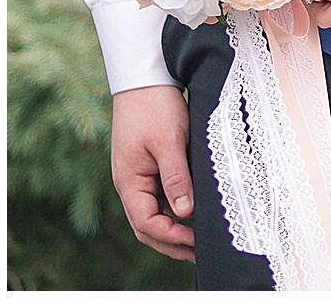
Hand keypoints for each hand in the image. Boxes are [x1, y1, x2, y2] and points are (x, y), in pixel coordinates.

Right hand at [111, 84, 195, 260]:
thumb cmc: (155, 106)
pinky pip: (159, 196)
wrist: (145, 77)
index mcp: (130, 182)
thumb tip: (184, 213)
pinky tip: (194, 211)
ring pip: (153, 213)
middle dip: (172, 242)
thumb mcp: (169, 141)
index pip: (146, 224)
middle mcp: (131, 183)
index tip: (197, 243)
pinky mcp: (148, 166)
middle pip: (147, 226)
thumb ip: (176, 178)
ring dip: (173, 228)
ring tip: (200, 239)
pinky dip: (174, 209)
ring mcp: (138, 175)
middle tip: (200, 253)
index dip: (171, 237)